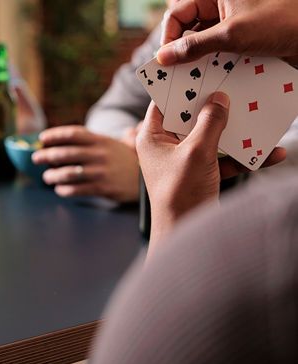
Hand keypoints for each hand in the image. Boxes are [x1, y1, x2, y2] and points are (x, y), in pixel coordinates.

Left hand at [31, 126, 139, 202]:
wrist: (145, 177)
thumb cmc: (121, 158)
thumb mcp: (110, 143)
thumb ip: (89, 139)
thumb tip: (61, 138)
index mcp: (100, 140)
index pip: (73, 134)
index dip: (55, 135)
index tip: (42, 138)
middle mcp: (99, 154)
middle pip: (66, 153)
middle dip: (46, 156)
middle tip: (35, 158)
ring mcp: (101, 171)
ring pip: (69, 173)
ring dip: (53, 175)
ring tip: (46, 177)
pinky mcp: (103, 188)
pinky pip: (78, 189)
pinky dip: (65, 190)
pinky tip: (59, 189)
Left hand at [137, 92, 284, 248]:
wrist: (184, 234)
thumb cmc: (180, 193)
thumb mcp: (197, 152)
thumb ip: (209, 123)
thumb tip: (218, 98)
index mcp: (151, 138)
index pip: (163, 103)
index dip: (180, 85)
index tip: (199, 69)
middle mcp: (165, 147)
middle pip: (191, 117)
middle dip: (215, 106)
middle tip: (235, 85)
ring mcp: (184, 161)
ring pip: (212, 138)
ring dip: (236, 132)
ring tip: (258, 115)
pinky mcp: (201, 175)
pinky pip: (225, 159)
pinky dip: (244, 157)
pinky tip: (272, 153)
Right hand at [158, 0, 297, 64]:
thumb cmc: (282, 21)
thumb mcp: (231, 35)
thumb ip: (194, 46)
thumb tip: (164, 56)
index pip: (177, 14)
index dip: (169, 37)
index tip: (167, 60)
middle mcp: (222, 6)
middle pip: (189, 29)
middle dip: (185, 52)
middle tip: (181, 73)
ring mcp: (234, 22)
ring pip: (205, 43)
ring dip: (203, 61)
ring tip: (203, 78)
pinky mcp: (245, 37)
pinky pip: (222, 52)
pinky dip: (219, 65)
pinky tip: (221, 78)